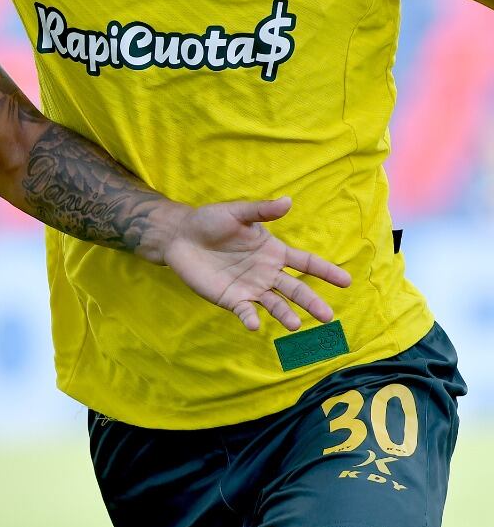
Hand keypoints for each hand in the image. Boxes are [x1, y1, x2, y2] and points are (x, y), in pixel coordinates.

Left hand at [158, 197, 350, 331]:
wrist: (180, 236)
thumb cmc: (210, 221)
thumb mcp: (236, 213)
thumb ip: (261, 211)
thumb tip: (288, 201)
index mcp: (274, 251)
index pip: (305, 262)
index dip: (325, 271)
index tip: (346, 281)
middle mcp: (267, 272)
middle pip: (296, 289)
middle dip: (312, 302)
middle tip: (327, 317)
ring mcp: (251, 287)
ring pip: (275, 304)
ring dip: (285, 314)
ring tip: (295, 325)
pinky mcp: (231, 298)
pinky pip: (245, 311)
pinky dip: (250, 318)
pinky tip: (255, 324)